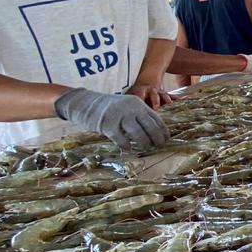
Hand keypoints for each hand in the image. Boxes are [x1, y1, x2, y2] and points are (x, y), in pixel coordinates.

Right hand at [54, 88, 169, 150]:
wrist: (85, 102)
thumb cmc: (108, 107)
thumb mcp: (127, 106)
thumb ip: (139, 115)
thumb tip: (153, 131)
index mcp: (138, 103)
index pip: (156, 118)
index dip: (163, 131)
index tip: (166, 139)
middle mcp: (131, 108)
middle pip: (150, 127)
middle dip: (156, 139)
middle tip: (157, 146)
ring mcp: (119, 116)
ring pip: (138, 134)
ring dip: (143, 143)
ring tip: (144, 148)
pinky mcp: (107, 124)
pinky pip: (120, 139)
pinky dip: (126, 146)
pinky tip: (128, 149)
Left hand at [126, 82, 174, 109]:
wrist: (146, 83)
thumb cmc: (137, 94)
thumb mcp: (131, 96)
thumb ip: (130, 105)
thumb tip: (126, 117)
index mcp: (140, 91)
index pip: (140, 96)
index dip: (140, 102)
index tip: (140, 110)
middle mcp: (150, 91)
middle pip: (153, 95)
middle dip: (155, 101)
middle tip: (156, 108)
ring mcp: (159, 92)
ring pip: (163, 94)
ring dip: (166, 99)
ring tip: (169, 104)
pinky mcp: (165, 95)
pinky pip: (171, 96)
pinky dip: (174, 98)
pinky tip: (178, 100)